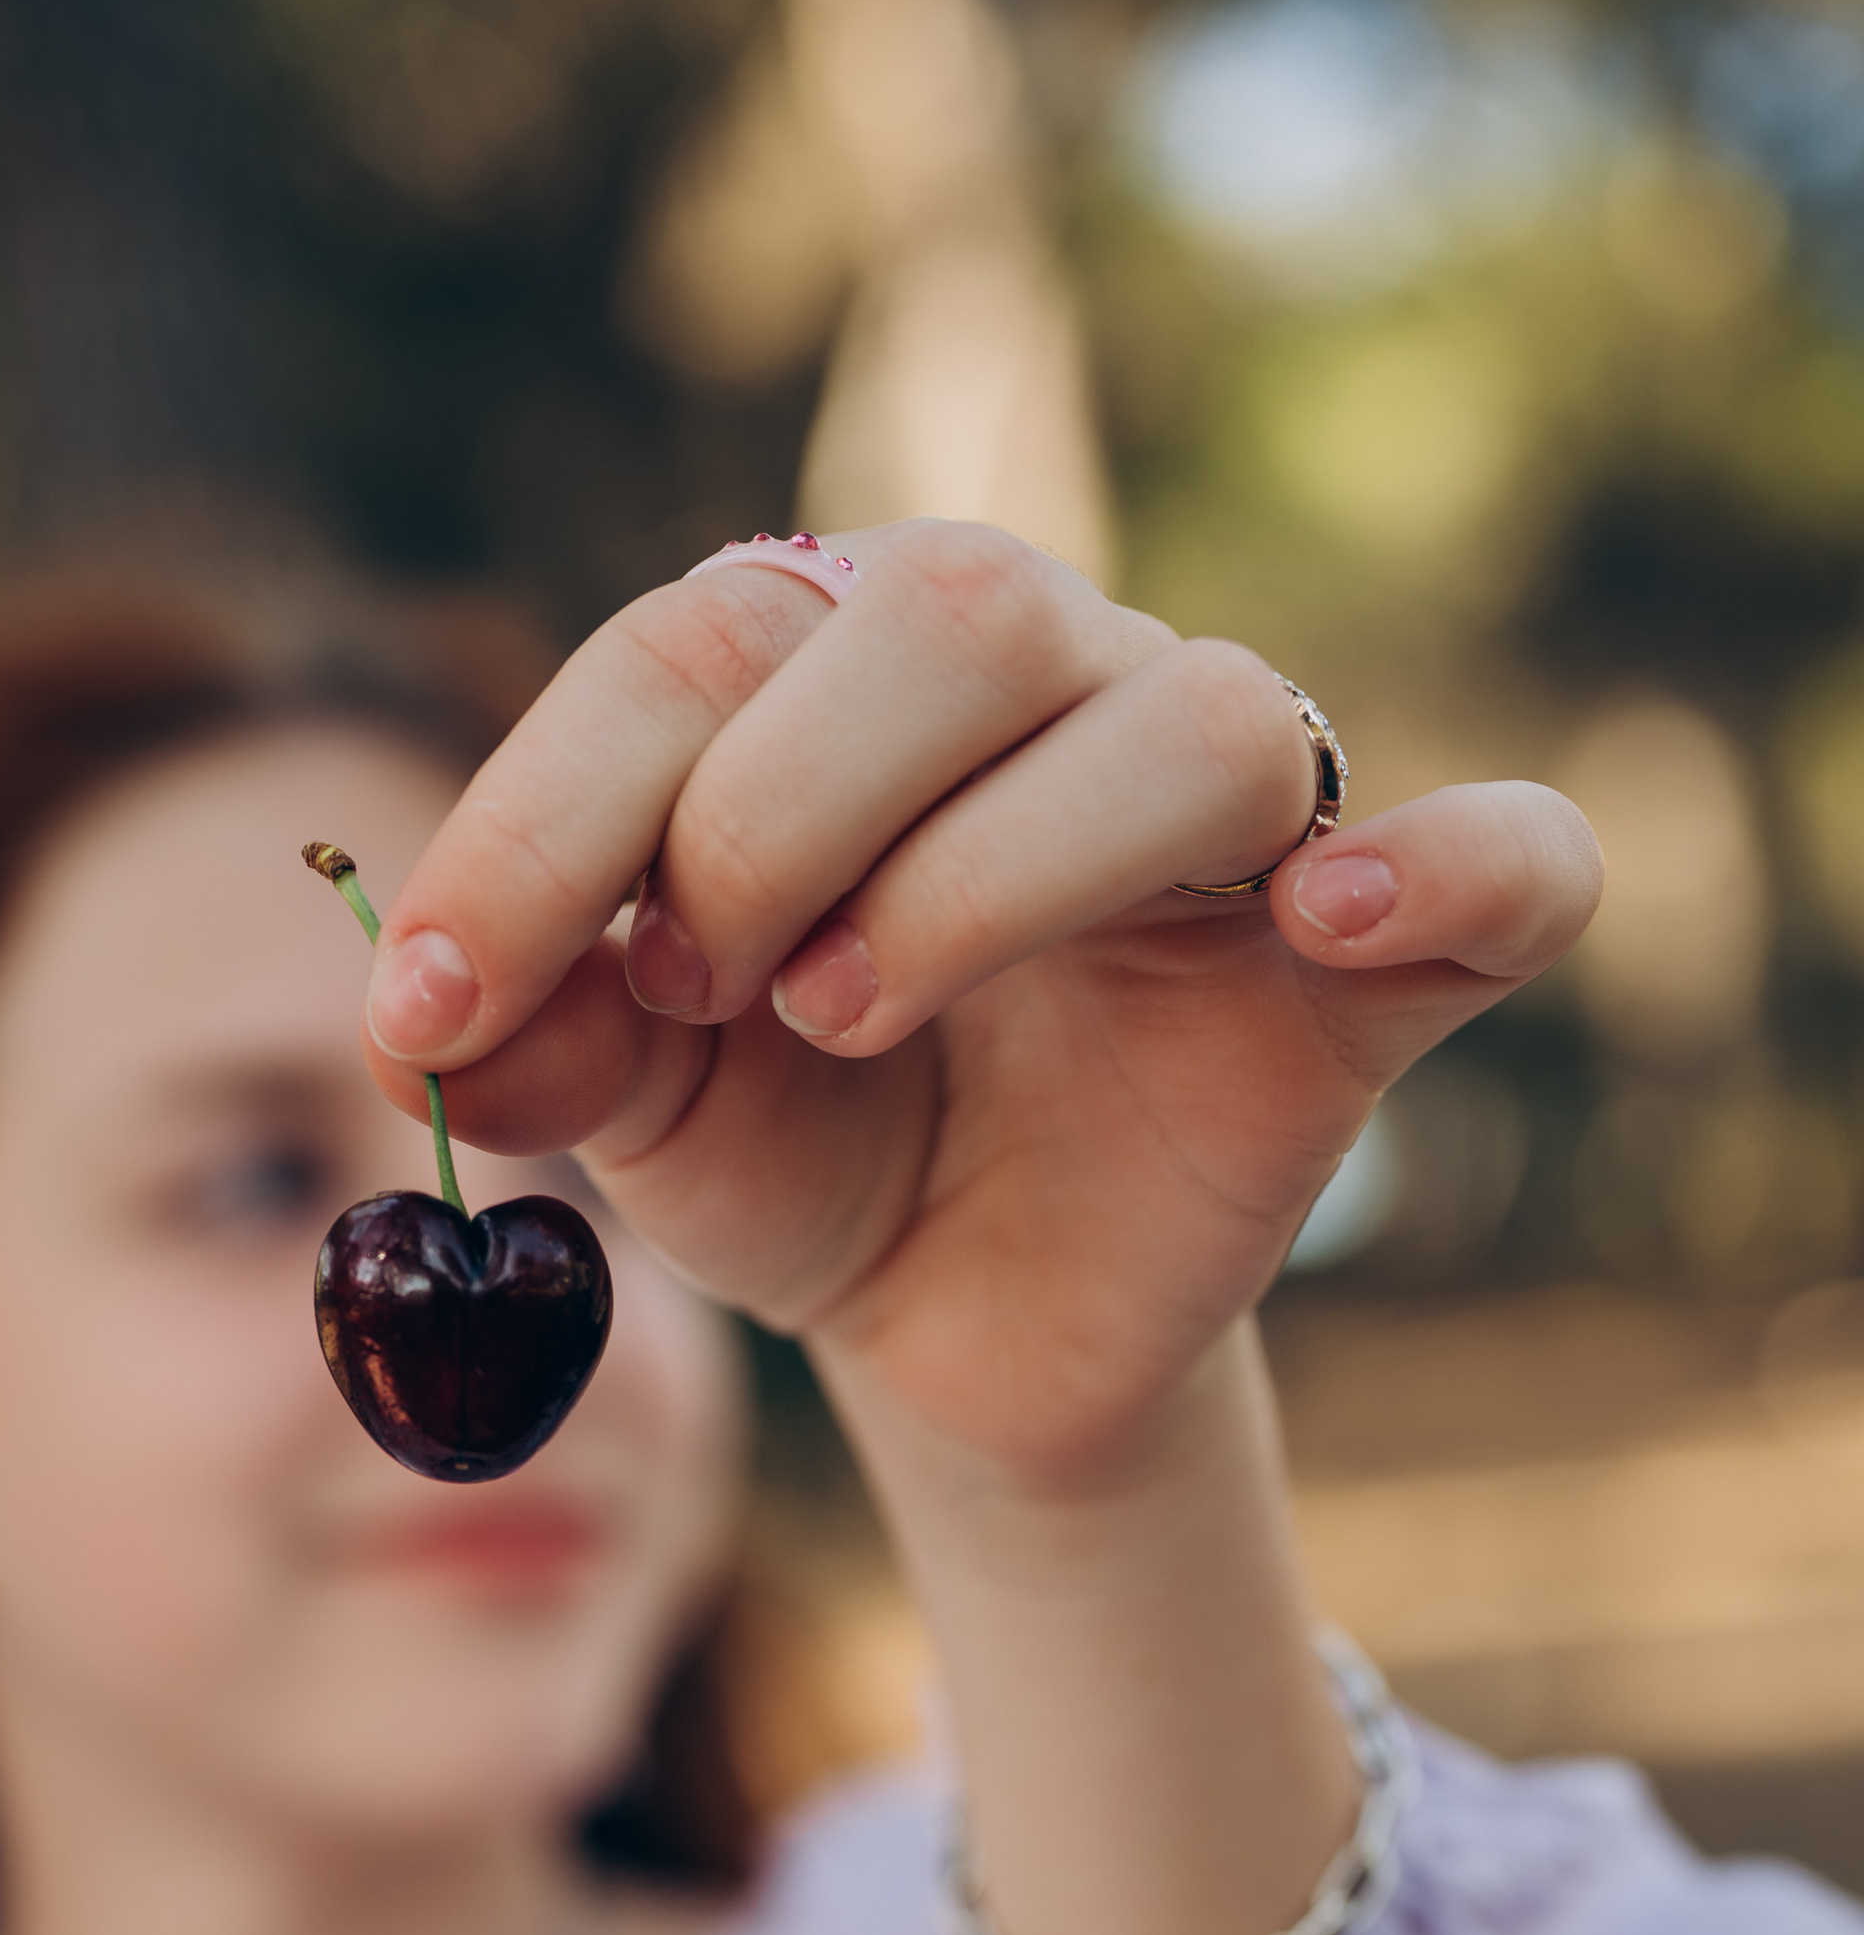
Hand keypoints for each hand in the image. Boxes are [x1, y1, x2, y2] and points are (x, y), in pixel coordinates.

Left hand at [362, 522, 1601, 1491]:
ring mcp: (1232, 826)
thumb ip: (548, 1049)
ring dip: (999, 873)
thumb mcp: (643, 1115)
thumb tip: (435, 1039)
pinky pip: (1508, 871)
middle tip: (714, 995)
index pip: (695, 649)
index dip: (540, 823)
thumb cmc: (802, 1153)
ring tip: (860, 1016)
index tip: (426, 1009)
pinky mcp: (1364, 981)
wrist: (957, 1323)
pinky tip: (1335, 916)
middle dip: (780, 813)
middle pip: (962, 611)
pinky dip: (1453, 868)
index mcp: (842, 671)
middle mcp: (1052, 689)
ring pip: (1194, 725)